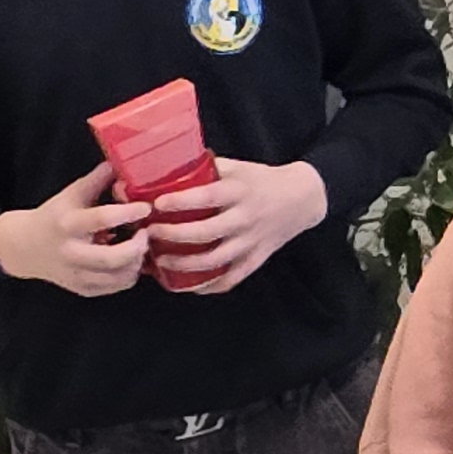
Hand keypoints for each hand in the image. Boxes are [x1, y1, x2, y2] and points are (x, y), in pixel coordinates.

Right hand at [0, 163, 154, 295]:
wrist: (25, 247)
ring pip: (119, 277)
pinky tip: (131, 260)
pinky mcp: (83, 289)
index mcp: (68, 224)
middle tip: (146, 233)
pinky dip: (130, 274)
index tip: (146, 207)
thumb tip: (121, 162)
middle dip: (138, 246)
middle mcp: (71, 253)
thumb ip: (97, 180)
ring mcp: (77, 275)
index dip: (129, 212)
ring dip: (138, 261)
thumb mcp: (71, 194)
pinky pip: (117, 287)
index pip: (102, 219)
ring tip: (140, 246)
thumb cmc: (54, 217)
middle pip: (113, 258)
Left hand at [142, 159, 331, 294]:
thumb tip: (164, 169)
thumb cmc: (261, 180)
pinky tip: (189, 286)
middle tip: (150, 233)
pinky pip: (232, 278)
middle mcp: (245, 218)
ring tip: (162, 260)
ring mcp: (251, 241)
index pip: (208, 197)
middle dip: (173, 235)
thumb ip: (206, 169)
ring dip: (185, 264)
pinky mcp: (256, 259)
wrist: (301, 198)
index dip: (181, 202)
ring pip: (215, 260)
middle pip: (206, 232)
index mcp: (239, 191)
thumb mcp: (237, 167)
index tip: (157, 204)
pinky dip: (209, 286)